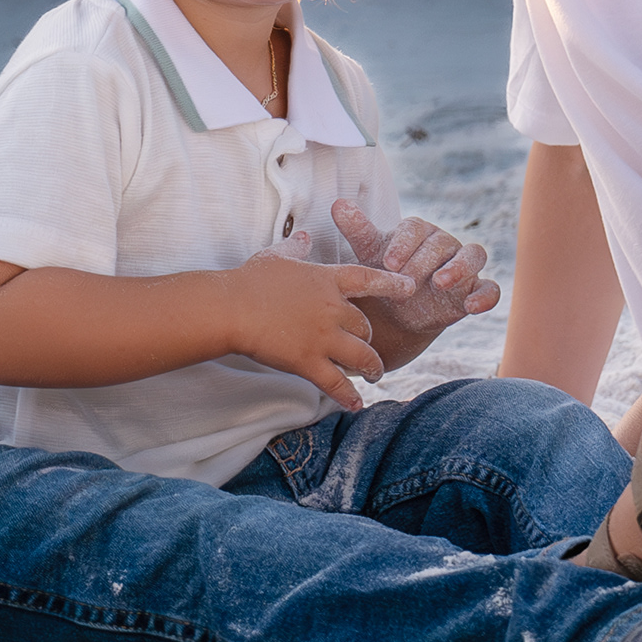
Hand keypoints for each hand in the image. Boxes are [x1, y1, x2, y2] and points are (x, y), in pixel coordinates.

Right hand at [222, 250, 404, 408]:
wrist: (230, 308)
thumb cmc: (248, 281)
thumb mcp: (275, 257)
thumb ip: (295, 248)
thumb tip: (303, 236)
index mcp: (327, 280)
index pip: (369, 279)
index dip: (392, 284)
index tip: (411, 288)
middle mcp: (332, 308)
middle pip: (366, 326)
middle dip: (369, 338)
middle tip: (368, 348)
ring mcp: (322, 337)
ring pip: (363, 356)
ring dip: (373, 367)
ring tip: (376, 374)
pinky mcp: (308, 362)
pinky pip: (337, 383)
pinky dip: (349, 396)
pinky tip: (356, 404)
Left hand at [328, 198, 499, 368]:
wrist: (397, 311)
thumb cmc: (385, 274)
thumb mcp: (369, 254)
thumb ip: (358, 230)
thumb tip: (338, 204)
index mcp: (419, 231)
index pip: (416, 228)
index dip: (403, 244)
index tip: (388, 263)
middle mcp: (445, 243)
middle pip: (441, 243)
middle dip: (423, 261)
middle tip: (405, 281)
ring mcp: (464, 265)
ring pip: (473, 255)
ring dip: (459, 268)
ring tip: (440, 283)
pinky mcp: (475, 289)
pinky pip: (490, 288)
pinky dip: (486, 296)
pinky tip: (472, 307)